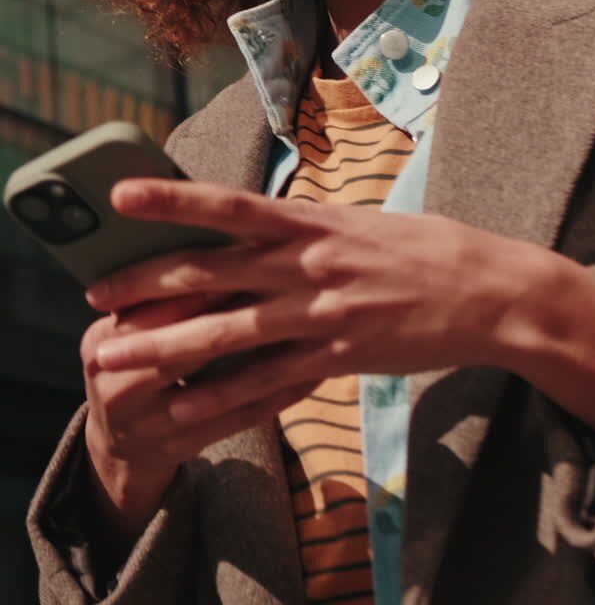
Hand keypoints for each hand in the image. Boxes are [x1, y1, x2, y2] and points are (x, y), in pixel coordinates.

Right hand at [81, 275, 318, 542]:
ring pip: (215, 391)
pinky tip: (315, 371)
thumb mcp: (127, 328)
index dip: (193, 283)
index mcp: (99, 345)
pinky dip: (279, 394)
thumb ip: (157, 293)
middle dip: (229, 316)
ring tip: (308, 326)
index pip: (147, 311)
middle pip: (177, 351)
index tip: (238, 251)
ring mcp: (150, 426)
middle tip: (279, 286)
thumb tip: (213, 230)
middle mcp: (115, 388)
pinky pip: (241, 419)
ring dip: (265, 357)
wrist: (118, 445)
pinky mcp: (185, 449)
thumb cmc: (134, 361)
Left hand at [88, 177, 594, 450]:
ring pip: (228, 331)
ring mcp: (323, 313)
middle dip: (146, 283)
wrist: (491, 292)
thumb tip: (263, 225)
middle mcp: (311, 264)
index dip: (174, 200)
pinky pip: (268, 383)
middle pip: (213, 271)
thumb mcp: (363, 222)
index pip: (231, 206)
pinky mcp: (339, 357)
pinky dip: (221, 397)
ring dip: (164, 345)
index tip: (121, 195)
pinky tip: (181, 409)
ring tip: (113, 357)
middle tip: (92, 293)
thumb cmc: (429, 249)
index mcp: (315, 222)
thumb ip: (309, 227)